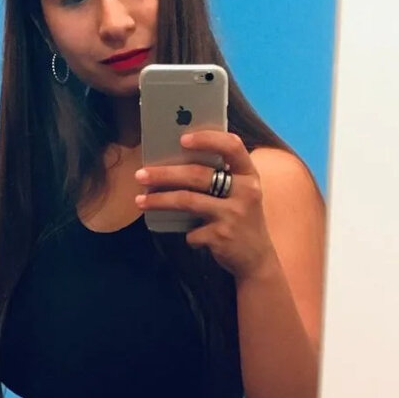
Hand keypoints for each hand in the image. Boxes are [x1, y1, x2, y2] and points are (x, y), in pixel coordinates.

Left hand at [134, 130, 276, 279]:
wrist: (257, 259)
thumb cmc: (241, 219)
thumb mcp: (240, 194)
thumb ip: (220, 178)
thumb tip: (175, 163)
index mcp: (249, 175)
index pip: (232, 146)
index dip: (207, 139)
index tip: (182, 139)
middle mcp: (245, 192)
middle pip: (197, 175)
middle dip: (164, 174)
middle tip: (141, 174)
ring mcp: (234, 214)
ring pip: (187, 201)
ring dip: (159, 200)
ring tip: (140, 200)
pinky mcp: (222, 236)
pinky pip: (191, 231)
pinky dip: (187, 234)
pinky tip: (191, 237)